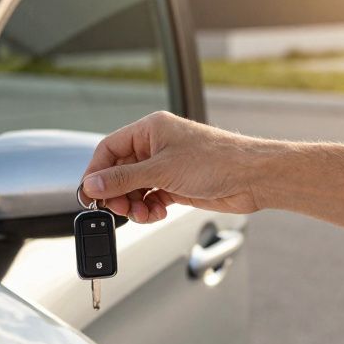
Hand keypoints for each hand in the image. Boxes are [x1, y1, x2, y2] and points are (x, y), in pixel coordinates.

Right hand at [80, 111, 275, 222]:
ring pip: (135, 187)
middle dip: (117, 193)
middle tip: (118, 208)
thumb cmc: (217, 160)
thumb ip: (123, 179)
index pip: (109, 148)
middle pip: (120, 171)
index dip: (96, 171)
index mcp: (150, 129)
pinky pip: (151, 197)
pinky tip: (156, 213)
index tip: (90, 193)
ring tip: (142, 214)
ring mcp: (167, 166)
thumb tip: (93, 184)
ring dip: (134, 204)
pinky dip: (149, 208)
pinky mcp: (177, 184)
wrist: (253, 178)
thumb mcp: (162, 170)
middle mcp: (156, 146)